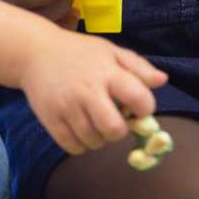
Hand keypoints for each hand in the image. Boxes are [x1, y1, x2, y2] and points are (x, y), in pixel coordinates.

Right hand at [18, 31, 166, 155]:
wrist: (35, 53)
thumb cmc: (79, 52)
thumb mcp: (110, 51)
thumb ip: (138, 67)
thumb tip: (163, 81)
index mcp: (107, 72)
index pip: (138, 98)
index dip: (145, 108)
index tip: (138, 107)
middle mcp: (87, 91)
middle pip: (114, 130)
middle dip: (120, 131)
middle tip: (115, 121)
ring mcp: (66, 107)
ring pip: (94, 142)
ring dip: (100, 138)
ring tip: (95, 123)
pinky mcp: (50, 119)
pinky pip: (73, 147)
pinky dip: (82, 144)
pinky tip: (81, 129)